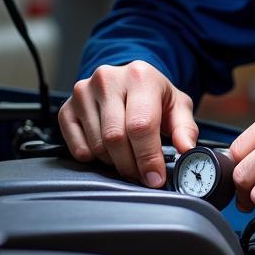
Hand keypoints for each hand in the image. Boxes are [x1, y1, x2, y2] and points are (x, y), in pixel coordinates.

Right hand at [58, 60, 197, 187]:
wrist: (127, 80)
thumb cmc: (153, 96)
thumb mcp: (177, 106)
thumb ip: (186, 128)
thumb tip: (186, 149)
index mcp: (139, 76)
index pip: (140, 125)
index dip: (149, 158)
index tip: (155, 178)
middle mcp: (108, 79)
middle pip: (116, 139)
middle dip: (132, 165)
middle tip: (143, 175)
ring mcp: (83, 92)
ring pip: (98, 146)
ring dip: (115, 163)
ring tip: (129, 158)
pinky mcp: (67, 108)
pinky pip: (78, 148)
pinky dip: (94, 158)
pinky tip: (108, 150)